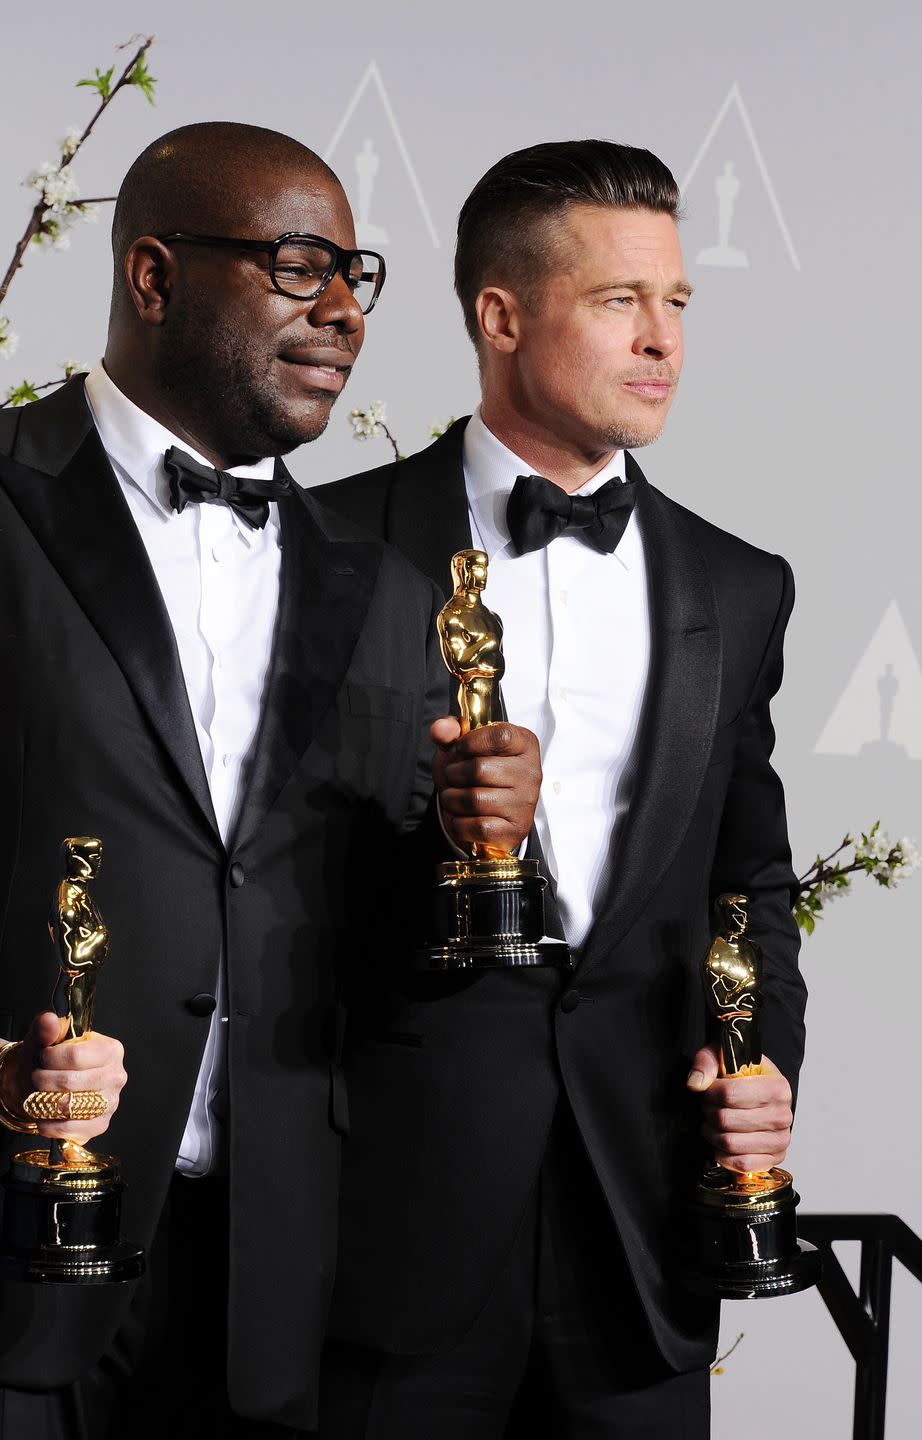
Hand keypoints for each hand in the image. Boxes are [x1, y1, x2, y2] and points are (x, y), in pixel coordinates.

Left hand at [1, 1012, 126, 1143]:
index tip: (42, 1057)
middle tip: (35, 1076)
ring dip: (45, 1102)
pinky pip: (74, 1128)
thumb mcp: (47, 1040)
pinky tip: (43, 1118)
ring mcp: (111, 1101)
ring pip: (71, 1106)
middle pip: (72, 1082)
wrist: (50, 1085)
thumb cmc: (52, 1061)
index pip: (76, 1056)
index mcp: (111, 1049)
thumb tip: (48, 1020)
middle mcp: (116, 1075)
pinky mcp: (101, 1123)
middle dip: (44, 1080)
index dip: (50, 1058)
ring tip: (37, 1095)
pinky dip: (52, 1125)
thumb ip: (46, 1029)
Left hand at [432, 717, 540, 853]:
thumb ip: (449, 732)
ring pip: (474, 800)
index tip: (460, 750)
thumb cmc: (476, 772)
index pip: (500, 737)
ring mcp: (525, 804)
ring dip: (452, 800)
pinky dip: (459, 823)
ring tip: (453, 797)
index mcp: (524, 744)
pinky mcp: (516, 830)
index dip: (470, 742)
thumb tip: (439, 729)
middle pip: (479, 769)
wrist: (485, 809)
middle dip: (454, 774)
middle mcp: (531, 774)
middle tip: (453, 777)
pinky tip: (461, 817)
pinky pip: (478, 826)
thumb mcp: (462, 746)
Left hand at [687, 1045, 792, 1172]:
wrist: (762, 1092)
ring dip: (713, 1135)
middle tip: (710, 1107)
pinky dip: (725, 1156)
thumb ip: (706, 1063)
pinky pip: (742, 1164)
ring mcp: (780, 1139)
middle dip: (709, 1114)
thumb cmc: (744, 1076)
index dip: (710, 1093)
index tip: (710, 1090)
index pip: (729, 1095)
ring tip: (714, 1123)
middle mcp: (783, 1114)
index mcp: (777, 1087)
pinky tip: (723, 1142)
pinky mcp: (775, 1157)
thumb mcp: (723, 1056)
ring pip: (730, 1144)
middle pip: (726, 1120)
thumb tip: (696, 1084)